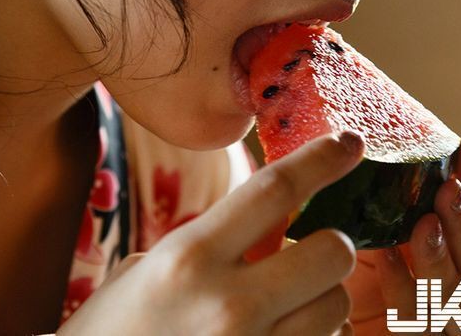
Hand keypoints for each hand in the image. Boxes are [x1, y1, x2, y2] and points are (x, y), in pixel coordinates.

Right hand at [58, 133, 363, 334]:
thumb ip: (211, 245)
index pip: (274, 189)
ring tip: (284, 305)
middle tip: (306, 250)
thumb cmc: (110, 332)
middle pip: (331, 250)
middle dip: (330, 242)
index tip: (349, 143)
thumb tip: (276, 228)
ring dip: (320, 297)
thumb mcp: (147, 271)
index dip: (321, 159)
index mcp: (187, 258)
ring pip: (336, 306)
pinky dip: (311, 335)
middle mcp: (227, 304)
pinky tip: (277, 332)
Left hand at [344, 136, 460, 334]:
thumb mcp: (374, 229)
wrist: (315, 317)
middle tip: (448, 190)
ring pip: (457, 295)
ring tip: (424, 224)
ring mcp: (446, 326)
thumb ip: (392, 199)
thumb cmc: (347, 271)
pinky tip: (385, 256)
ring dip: (439, 257)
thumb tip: (369, 139)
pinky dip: (402, 285)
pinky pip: (415, 320)